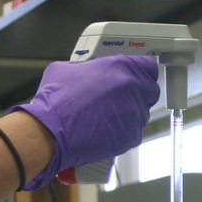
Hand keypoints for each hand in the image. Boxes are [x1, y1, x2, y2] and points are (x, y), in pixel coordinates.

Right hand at [15, 55, 159, 189]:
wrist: (52, 131)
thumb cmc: (56, 102)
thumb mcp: (67, 69)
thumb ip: (86, 67)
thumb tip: (88, 70)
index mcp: (119, 67)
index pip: (147, 66)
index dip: (141, 71)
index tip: (137, 76)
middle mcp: (132, 88)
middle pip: (150, 90)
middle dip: (138, 93)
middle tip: (120, 97)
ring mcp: (134, 113)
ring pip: (142, 112)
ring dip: (129, 113)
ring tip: (106, 116)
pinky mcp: (131, 135)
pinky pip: (134, 131)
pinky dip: (123, 131)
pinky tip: (105, 129)